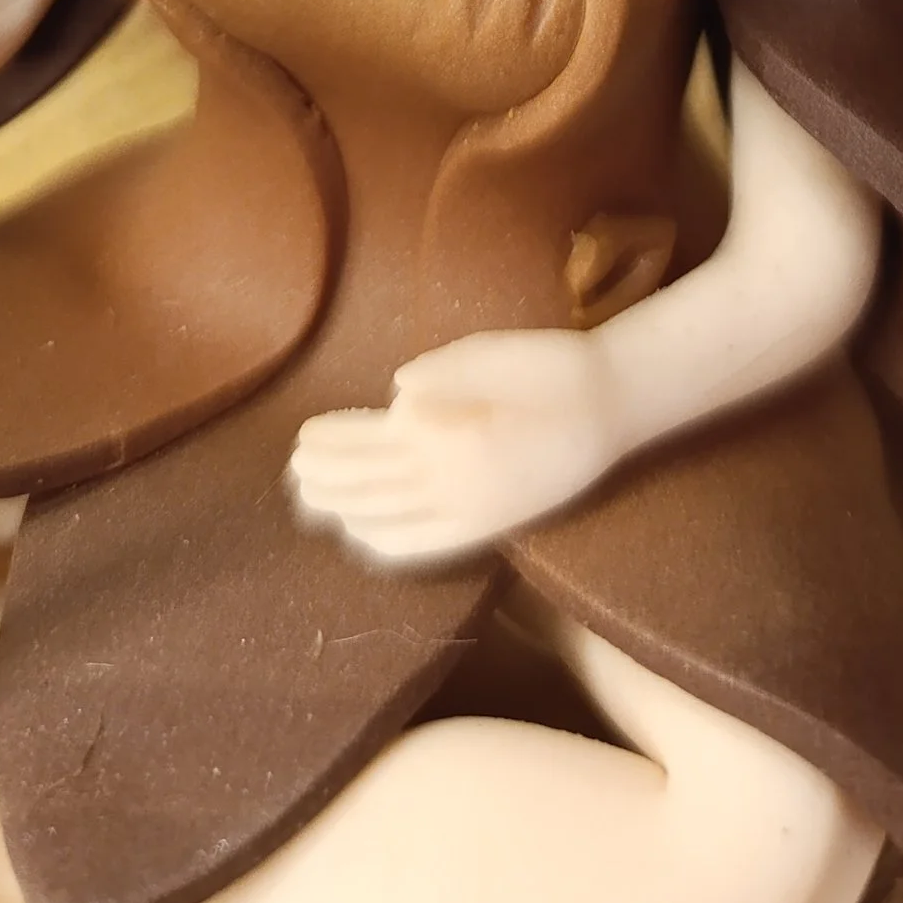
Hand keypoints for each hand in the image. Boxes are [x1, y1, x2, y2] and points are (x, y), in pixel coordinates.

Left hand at [287, 329, 628, 566]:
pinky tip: (359, 536)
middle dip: (326, 481)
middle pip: (369, 488)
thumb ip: (449, 372)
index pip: (371, 449)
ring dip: (342, 510)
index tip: (300, 438)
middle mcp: (451, 487)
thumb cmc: (551, 370)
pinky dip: (380, 544)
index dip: (333, 447)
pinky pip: (420, 547)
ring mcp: (467, 514)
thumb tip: (397, 387)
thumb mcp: (500, 354)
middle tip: (292, 471)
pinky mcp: (483, 526)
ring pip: (387, 519)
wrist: (611, 409)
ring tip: (310, 499)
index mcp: (451, 441)